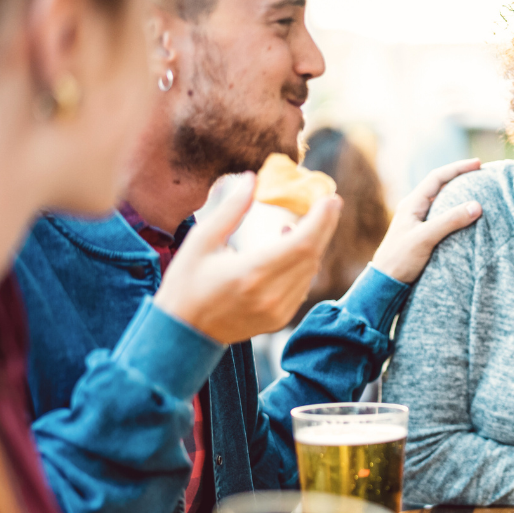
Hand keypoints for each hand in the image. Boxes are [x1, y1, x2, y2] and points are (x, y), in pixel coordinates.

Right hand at [154, 172, 340, 344]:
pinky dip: (304, 264)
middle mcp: (270, 295)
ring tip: (305, 222)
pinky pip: (302, 286)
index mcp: (250, 273)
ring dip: (313, 244)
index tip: (330, 198)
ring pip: (310, 271)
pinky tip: (291, 248)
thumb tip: (251, 179)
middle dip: (325, 226)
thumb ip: (230, 210)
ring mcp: (277, 311)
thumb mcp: (201, 241)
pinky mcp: (279, 319)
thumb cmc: (185, 284)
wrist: (182, 333)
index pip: (301, 243)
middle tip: (330, 202)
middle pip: (312, 255)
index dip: (321, 220)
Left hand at [371, 158, 482, 283]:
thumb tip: (477, 205)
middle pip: (439, 186)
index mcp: (412, 204)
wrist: (385, 283)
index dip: (457, 168)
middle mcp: (414, 209)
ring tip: (477, 193)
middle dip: (460, 178)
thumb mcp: (426, 238)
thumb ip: (450, 221)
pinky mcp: (422, 235)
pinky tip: (465, 218)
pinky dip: (455, 212)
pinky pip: (441, 216)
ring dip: (458, 195)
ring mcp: (417, 222)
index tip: (478, 164)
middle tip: (480, 175)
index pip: (437, 177)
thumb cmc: (400, 259)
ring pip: (441, 201)